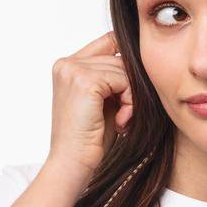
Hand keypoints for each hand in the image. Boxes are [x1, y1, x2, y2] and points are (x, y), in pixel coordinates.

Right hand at [47, 29, 134, 179]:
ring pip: (123, 69)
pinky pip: (123, 80)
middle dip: (130, 86)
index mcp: (67, 65)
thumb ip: (113, 77)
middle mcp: (66, 63)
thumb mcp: (103, 100)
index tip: (130, 91)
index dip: (126, 62)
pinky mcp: (84, 81)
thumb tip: (141, 60)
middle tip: (126, 114)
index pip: (108, 42)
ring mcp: (73, 70)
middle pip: (119, 57)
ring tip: (123, 119)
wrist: (73, 163)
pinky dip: (130, 101)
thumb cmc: (90, 138)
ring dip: (132, 96)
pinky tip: (121, 120)